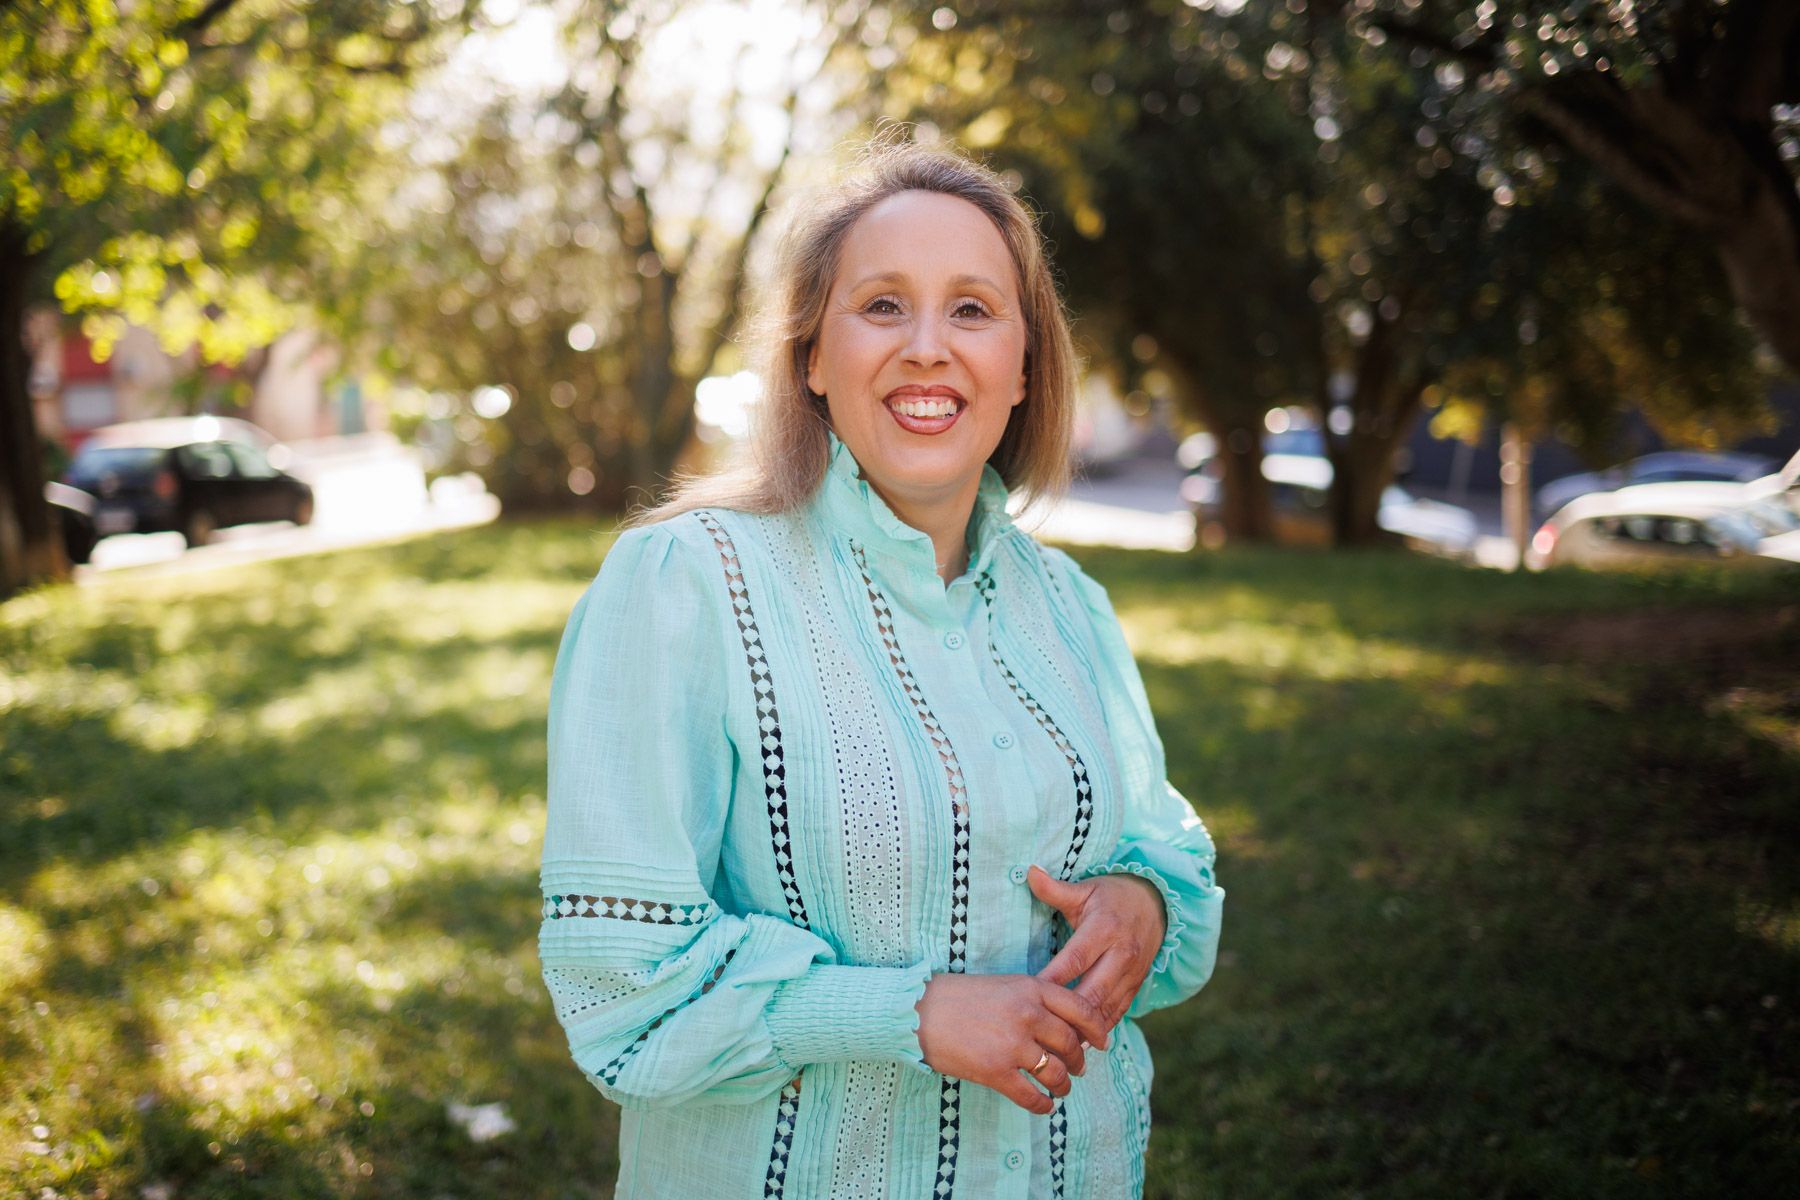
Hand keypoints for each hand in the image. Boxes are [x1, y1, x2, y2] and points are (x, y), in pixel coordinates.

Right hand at [914, 972, 1111, 1113]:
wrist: (918, 1011)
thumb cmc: (959, 997)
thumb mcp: (1004, 986)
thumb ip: (1034, 1000)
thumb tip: (1064, 1027)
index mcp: (1031, 988)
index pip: (1080, 1009)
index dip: (1098, 1029)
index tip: (1104, 1042)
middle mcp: (1028, 1014)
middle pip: (1072, 1044)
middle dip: (1079, 1061)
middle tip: (1079, 1069)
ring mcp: (1013, 1044)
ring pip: (1056, 1072)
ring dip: (1063, 1085)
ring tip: (1061, 1088)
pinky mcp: (996, 1071)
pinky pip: (1031, 1096)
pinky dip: (1042, 1105)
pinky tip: (1044, 1105)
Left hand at [1029, 865, 1165, 1031]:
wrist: (1156, 905)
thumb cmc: (1112, 897)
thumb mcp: (1085, 889)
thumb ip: (1056, 889)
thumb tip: (1030, 871)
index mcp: (1105, 929)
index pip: (1076, 959)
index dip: (1054, 978)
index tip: (1030, 991)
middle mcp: (1121, 955)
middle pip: (1093, 991)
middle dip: (1068, 1012)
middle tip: (1040, 1027)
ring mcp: (1131, 974)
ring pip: (1106, 1009)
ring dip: (1082, 1027)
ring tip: (1056, 1042)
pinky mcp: (1136, 987)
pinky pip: (1117, 1014)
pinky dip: (1098, 1029)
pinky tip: (1078, 1042)